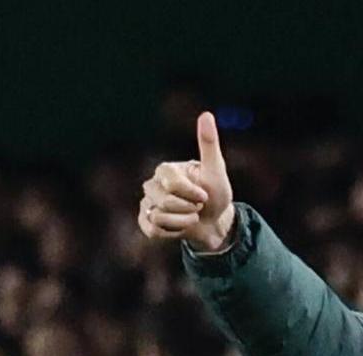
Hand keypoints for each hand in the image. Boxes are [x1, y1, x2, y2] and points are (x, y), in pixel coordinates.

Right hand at [138, 112, 234, 250]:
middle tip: (198, 206)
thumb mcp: (216, 170)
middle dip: (189, 209)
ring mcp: (146, 203)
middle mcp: (151, 184)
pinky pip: (153, 231)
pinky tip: (180, 227)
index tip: (204, 194)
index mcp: (165, 169)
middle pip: (165, 202)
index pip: (173, 184)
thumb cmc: (217, 193)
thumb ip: (208, 143)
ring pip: (159, 218)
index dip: (193, 193)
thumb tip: (206, 114)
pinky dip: (172, 233)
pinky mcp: (145, 222)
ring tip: (191, 216)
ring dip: (183, 222)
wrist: (215, 221)